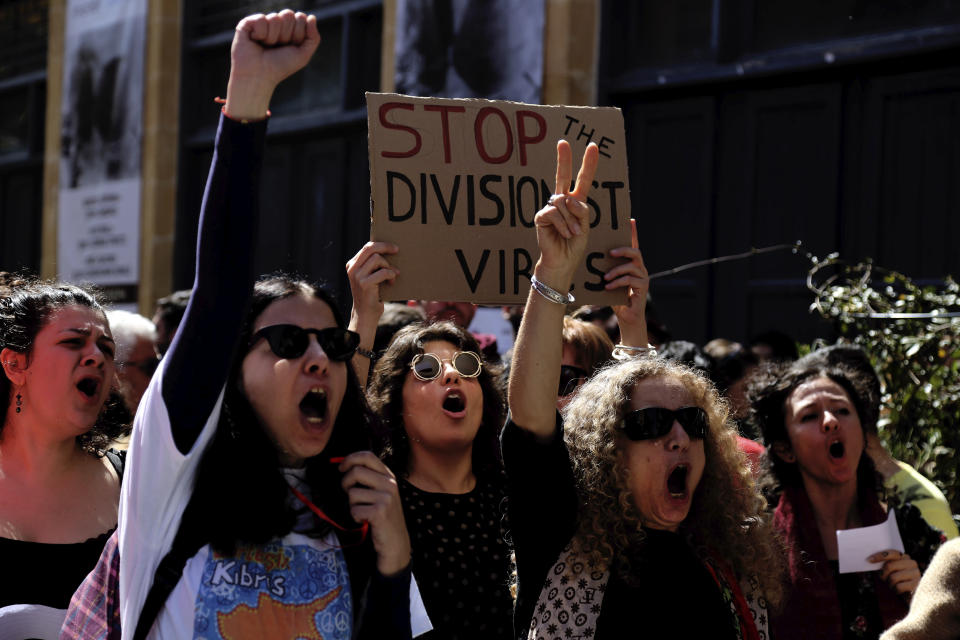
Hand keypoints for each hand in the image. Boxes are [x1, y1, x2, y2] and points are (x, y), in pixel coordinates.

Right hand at [225, 10, 320, 119]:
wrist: (259, 76)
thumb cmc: (280, 67)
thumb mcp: (303, 55)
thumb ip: (313, 38)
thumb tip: (312, 17)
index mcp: (290, 29)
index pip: (300, 17)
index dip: (298, 34)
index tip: (290, 47)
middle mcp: (276, 23)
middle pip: (288, 14)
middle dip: (286, 34)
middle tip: (277, 47)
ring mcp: (262, 22)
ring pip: (275, 18)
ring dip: (273, 37)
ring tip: (266, 46)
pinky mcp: (247, 23)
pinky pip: (261, 19)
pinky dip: (261, 34)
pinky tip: (256, 41)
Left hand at [339, 452, 410, 575]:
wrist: (395, 541)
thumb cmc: (383, 516)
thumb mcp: (381, 491)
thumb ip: (369, 477)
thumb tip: (344, 464)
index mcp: (389, 475)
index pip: (367, 456)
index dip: (350, 459)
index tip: (341, 468)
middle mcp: (390, 483)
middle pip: (356, 471)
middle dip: (345, 483)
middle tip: (349, 494)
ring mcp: (386, 497)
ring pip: (352, 493)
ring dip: (352, 505)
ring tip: (363, 511)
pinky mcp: (380, 511)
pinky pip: (354, 509)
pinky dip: (355, 517)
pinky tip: (366, 520)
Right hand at [347, 241, 398, 332]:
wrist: (365, 314)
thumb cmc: (371, 294)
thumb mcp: (370, 277)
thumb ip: (373, 265)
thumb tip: (390, 250)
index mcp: (352, 264)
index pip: (367, 247)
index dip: (381, 244)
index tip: (393, 247)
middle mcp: (352, 268)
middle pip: (370, 248)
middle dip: (385, 247)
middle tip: (397, 250)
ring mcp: (357, 276)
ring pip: (377, 259)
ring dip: (388, 266)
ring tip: (393, 275)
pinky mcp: (364, 284)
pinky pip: (383, 272)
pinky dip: (390, 275)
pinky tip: (392, 282)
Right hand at [532, 140, 598, 283]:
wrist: (562, 261)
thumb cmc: (574, 245)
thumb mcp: (585, 225)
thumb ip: (580, 210)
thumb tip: (567, 199)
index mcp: (576, 202)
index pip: (582, 180)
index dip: (588, 164)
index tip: (592, 147)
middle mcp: (562, 202)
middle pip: (562, 176)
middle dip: (563, 159)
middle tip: (563, 142)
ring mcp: (551, 208)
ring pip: (562, 201)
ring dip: (572, 219)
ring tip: (574, 233)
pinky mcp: (542, 217)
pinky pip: (554, 213)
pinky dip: (563, 225)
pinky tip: (564, 234)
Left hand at [607, 219, 648, 345]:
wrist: (627, 317)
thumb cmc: (616, 298)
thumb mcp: (608, 281)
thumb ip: (604, 270)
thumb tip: (586, 259)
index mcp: (632, 264)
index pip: (633, 245)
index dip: (633, 232)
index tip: (630, 220)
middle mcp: (640, 268)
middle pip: (636, 252)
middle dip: (623, 249)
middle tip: (610, 252)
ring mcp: (643, 278)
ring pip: (633, 266)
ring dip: (617, 270)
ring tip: (605, 277)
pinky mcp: (643, 288)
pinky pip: (631, 280)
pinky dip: (618, 283)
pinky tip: (608, 287)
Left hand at [869, 549, 920, 597]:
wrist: (911, 597)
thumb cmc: (897, 582)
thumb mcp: (890, 571)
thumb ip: (884, 564)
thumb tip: (870, 560)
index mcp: (905, 557)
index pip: (892, 553)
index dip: (880, 556)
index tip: (869, 560)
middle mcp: (912, 563)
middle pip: (890, 566)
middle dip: (883, 575)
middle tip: (884, 579)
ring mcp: (916, 574)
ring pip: (893, 577)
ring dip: (890, 584)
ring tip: (894, 585)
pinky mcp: (917, 585)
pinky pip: (899, 587)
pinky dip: (896, 590)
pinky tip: (900, 591)